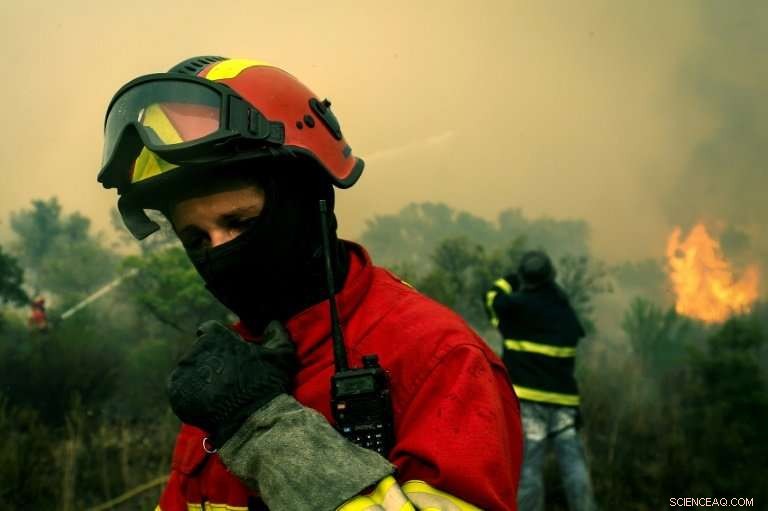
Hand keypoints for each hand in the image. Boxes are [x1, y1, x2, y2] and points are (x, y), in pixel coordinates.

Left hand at [167, 320, 295, 445]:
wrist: (250, 420)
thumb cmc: (266, 384)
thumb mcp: (281, 354)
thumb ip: (277, 333)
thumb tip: (272, 323)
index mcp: (215, 336)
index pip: (209, 330)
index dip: (219, 340)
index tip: (228, 353)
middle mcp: (195, 349)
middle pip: (200, 351)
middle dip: (211, 360)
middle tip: (228, 378)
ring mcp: (183, 371)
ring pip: (190, 369)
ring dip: (201, 377)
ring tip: (220, 394)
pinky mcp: (175, 392)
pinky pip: (181, 388)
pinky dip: (192, 394)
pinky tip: (209, 402)